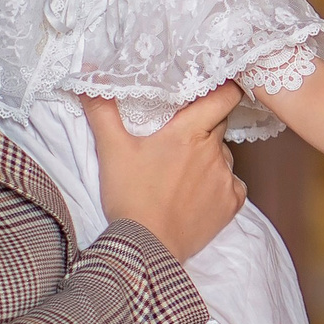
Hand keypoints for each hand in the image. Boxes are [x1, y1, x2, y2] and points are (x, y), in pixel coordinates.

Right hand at [84, 86, 246, 260]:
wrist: (146, 248)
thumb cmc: (130, 197)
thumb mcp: (112, 149)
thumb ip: (102, 108)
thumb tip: (90, 76)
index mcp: (190, 132)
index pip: (225, 96)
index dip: (225, 88)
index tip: (217, 88)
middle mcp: (214, 152)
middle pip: (220, 124)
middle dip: (205, 125)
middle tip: (180, 136)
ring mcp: (226, 179)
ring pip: (224, 155)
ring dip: (209, 157)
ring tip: (181, 172)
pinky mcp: (231, 204)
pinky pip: (233, 184)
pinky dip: (219, 185)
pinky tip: (196, 193)